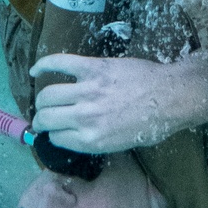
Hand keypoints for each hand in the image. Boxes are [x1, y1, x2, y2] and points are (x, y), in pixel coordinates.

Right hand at [29, 51, 207, 152]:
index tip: (56, 130)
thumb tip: (76, 134)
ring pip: (48, 94)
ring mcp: (87, 91)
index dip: (54, 134)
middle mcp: (85, 118)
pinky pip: (60, 63)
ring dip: (41, 98)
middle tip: (43, 116)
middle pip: (47, 118)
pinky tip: (36, 70)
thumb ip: (95, 140)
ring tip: (43, 99)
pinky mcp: (93, 68)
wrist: (171, 96)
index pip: (57, 138)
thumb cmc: (152, 123)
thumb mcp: (121, 144)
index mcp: (92, 140)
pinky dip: (44, 65)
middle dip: (41, 119)